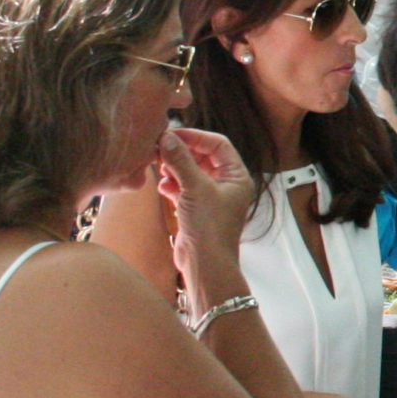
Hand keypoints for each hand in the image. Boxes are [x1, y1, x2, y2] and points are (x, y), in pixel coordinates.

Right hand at [155, 127, 253, 276]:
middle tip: (160, 148)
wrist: (205, 264)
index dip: (195, 136)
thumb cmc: (210, 228)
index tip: (171, 134)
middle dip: (182, 152)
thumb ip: (180, 161)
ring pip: (192, 172)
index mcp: (237, 176)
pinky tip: (163, 186)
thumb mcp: (194, 188)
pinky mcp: (198, 209)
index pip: (218, 144)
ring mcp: (212, 197)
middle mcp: (227, 185)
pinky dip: (173, 184)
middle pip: (203, 156)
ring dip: (175, 168)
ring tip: (161, 169)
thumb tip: (167, 137)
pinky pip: (184, 188)